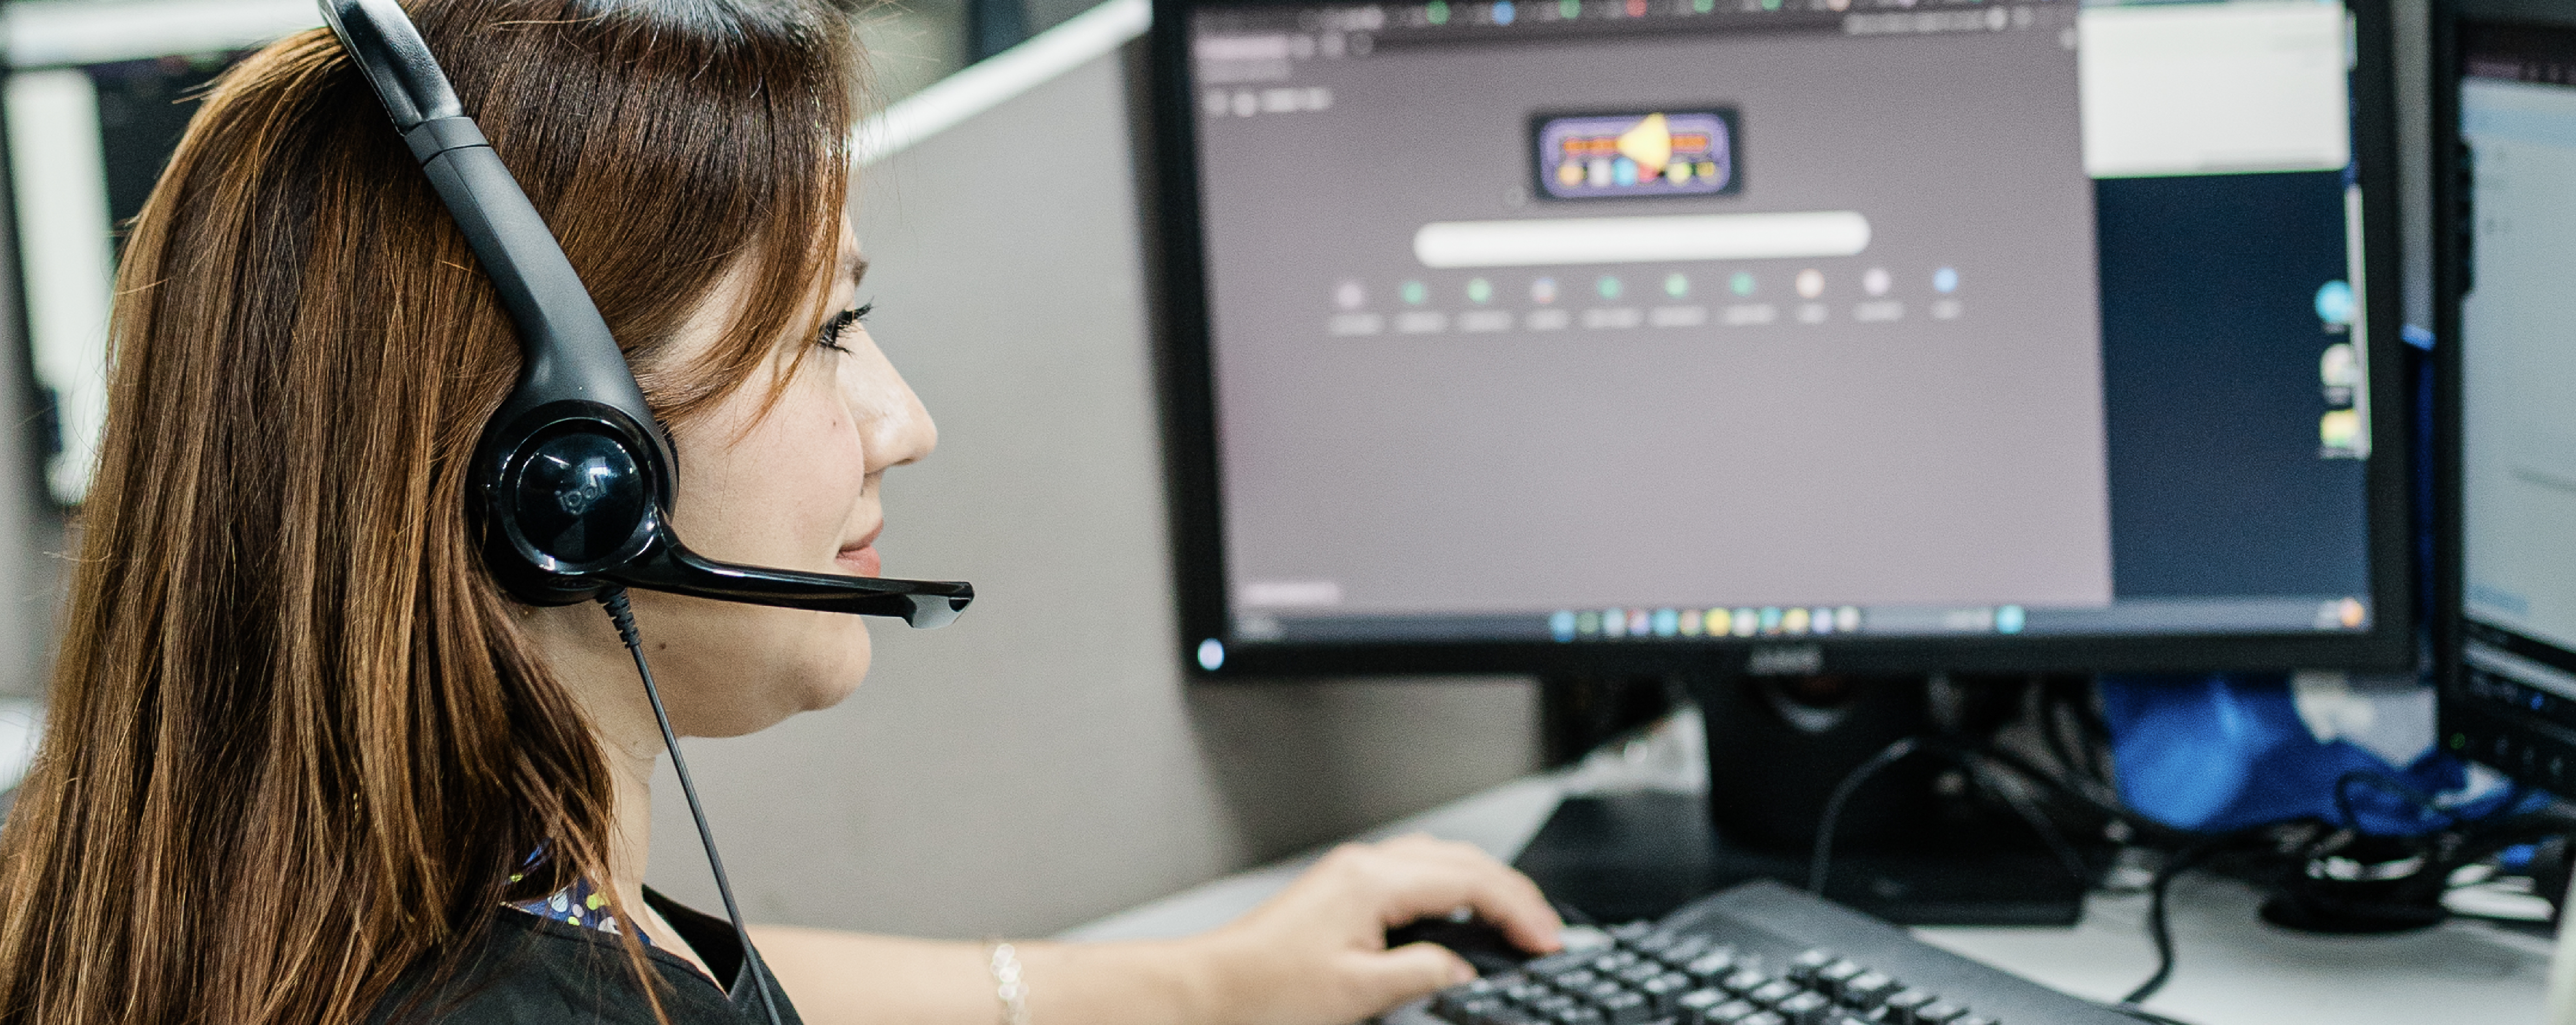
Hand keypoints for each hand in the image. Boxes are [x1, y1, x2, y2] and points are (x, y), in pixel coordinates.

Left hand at [1190, 834, 1563, 1024]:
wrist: (1208, 991)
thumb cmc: (1264, 991)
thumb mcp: (1359, 993)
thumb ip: (1424, 975)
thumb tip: (1465, 971)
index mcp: (1372, 882)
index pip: (1469, 880)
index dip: (1518, 909)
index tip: (1547, 940)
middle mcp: (1363, 867)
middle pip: (1460, 860)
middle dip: (1510, 894)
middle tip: (1545, 932)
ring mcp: (1351, 876)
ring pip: (1439, 862)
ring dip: (1483, 888)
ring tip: (1515, 923)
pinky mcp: (1342, 892)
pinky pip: (1414, 876)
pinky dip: (1451, 891)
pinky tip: (1462, 918)